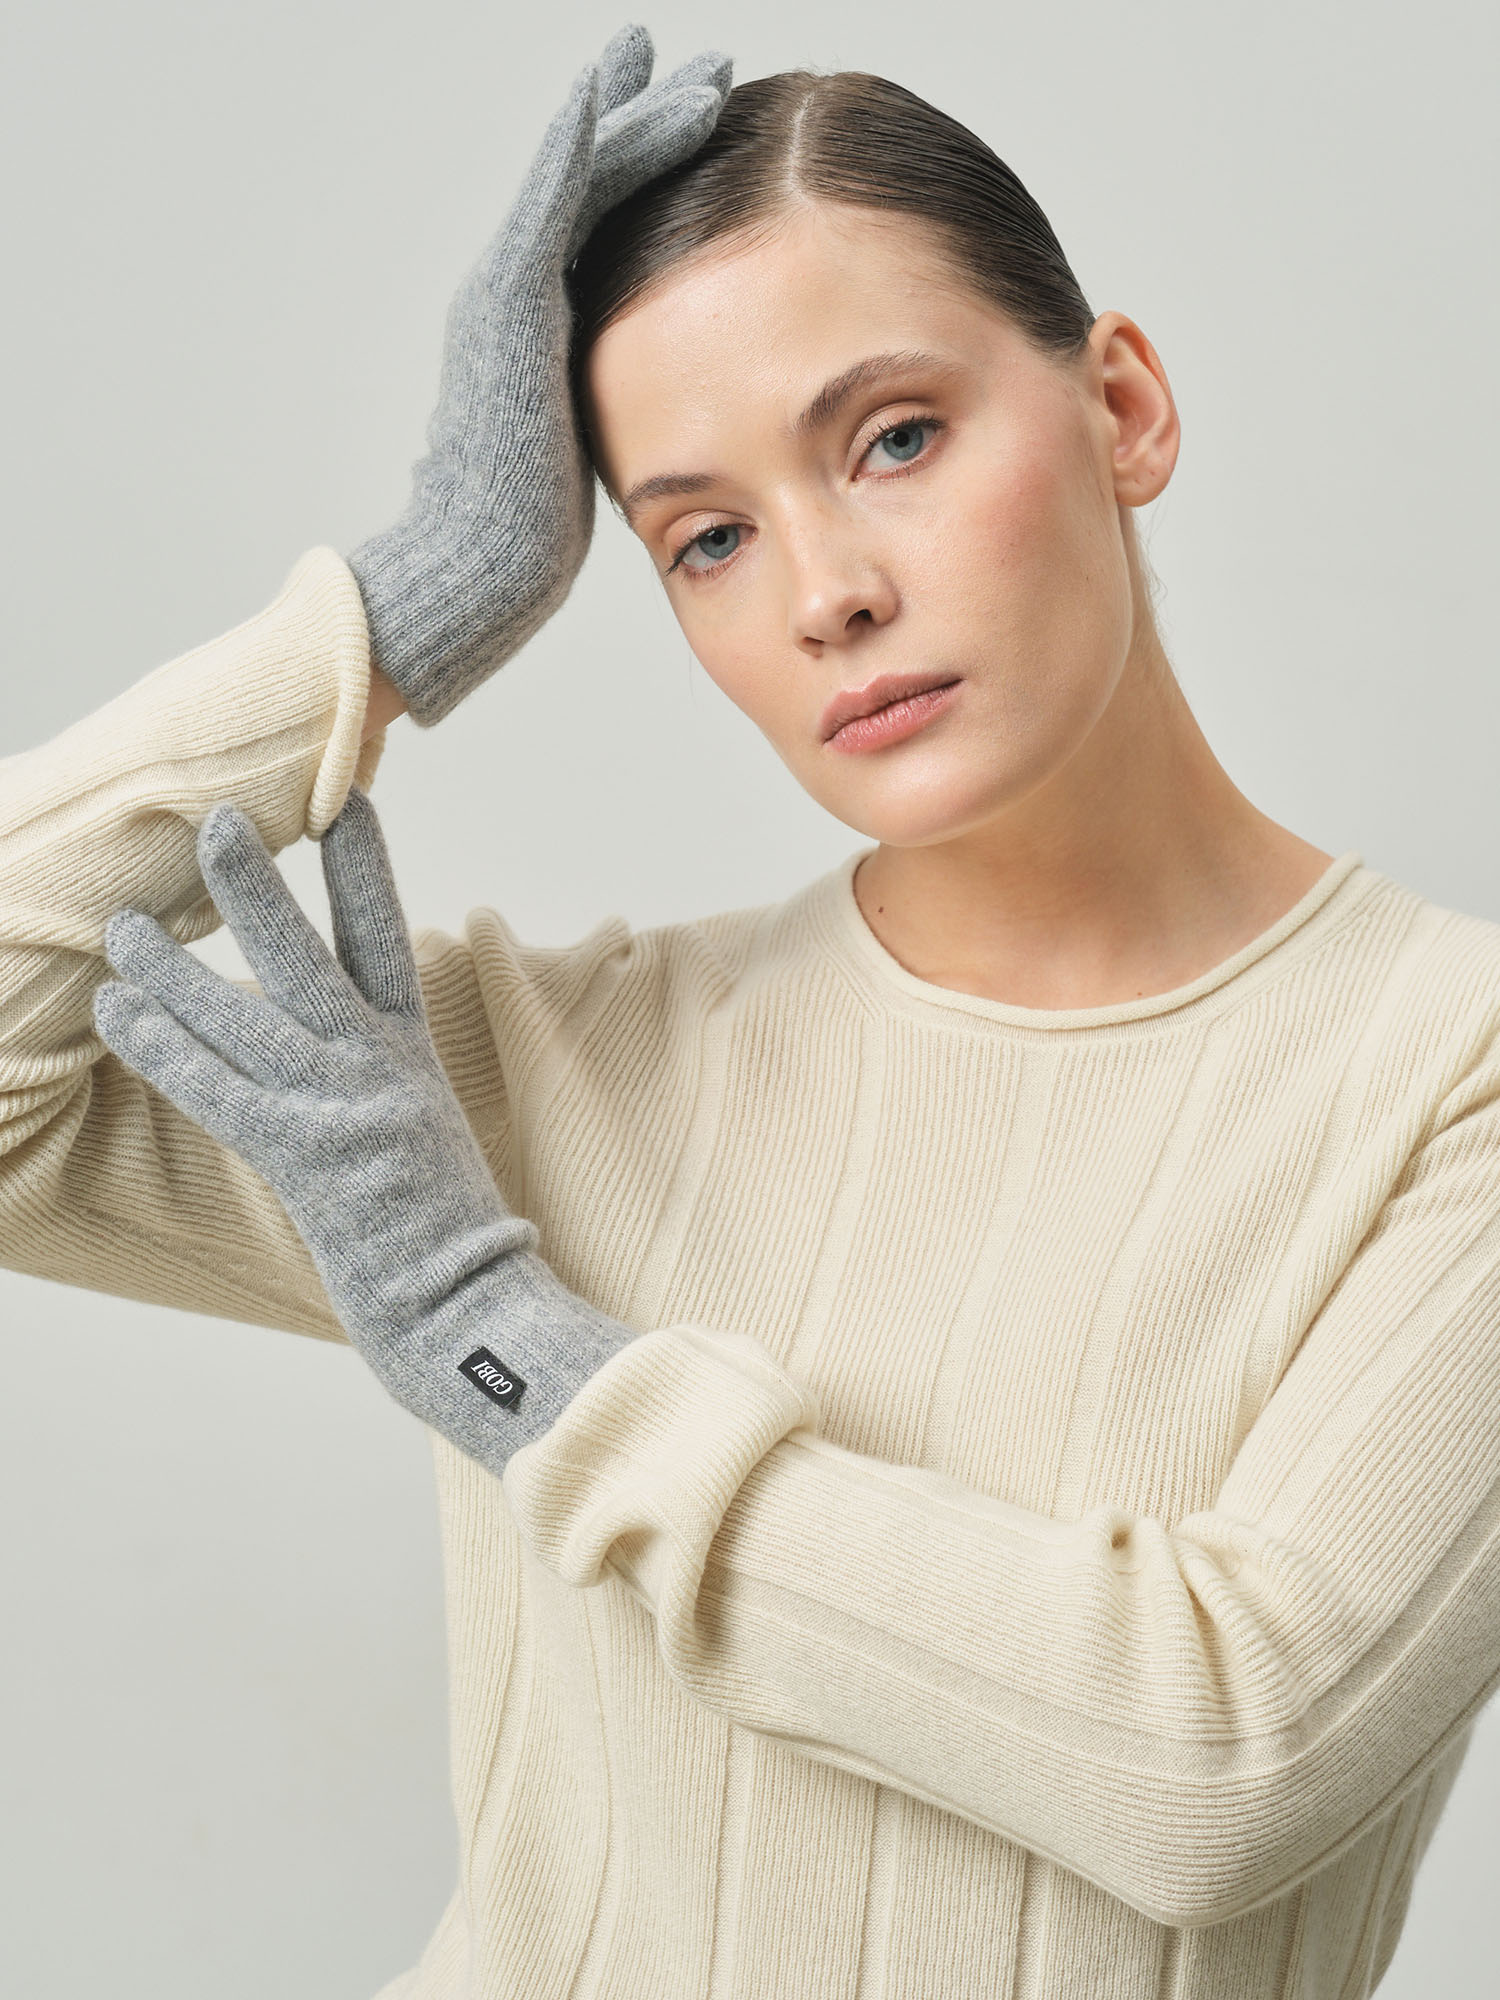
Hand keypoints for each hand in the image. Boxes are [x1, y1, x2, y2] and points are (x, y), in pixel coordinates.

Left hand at [92, 787, 638, 1475]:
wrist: (470, 1303)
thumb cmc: (450, 1232)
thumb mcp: (430, 1128)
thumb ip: (387, 1078)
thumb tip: (346, 1040)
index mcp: (413, 1053)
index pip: (387, 937)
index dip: (365, 868)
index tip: (346, 802)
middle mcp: (377, 1066)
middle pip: (305, 955)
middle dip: (255, 887)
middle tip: (214, 823)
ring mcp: (340, 1108)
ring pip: (241, 1016)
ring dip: (172, 967)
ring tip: (121, 925)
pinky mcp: (302, 1157)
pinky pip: (216, 1088)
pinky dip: (163, 1047)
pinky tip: (119, 1013)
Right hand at [347, 23, 731, 728]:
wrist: (476, 571)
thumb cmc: (523, 541)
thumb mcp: (581, 450)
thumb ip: (599, 404)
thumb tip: (642, 413)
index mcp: (536, 328)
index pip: (601, 226)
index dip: (647, 167)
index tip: (696, 122)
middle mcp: (512, 293)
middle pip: (593, 181)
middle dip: (646, 116)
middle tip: (703, 65)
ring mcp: (506, 290)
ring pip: (580, 175)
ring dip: (636, 112)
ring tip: (691, 64)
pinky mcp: (511, 302)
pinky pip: (554, 200)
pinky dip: (585, 141)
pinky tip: (618, 90)